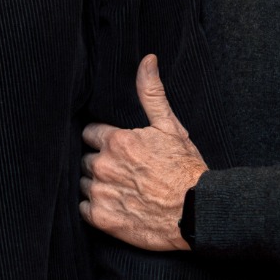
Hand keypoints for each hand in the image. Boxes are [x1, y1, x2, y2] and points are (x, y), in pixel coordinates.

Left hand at [81, 56, 206, 252]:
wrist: (196, 213)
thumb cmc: (185, 169)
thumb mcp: (170, 127)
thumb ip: (151, 93)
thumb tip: (147, 61)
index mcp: (117, 141)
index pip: (89, 134)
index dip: (101, 139)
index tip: (115, 148)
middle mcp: (104, 165)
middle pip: (85, 159)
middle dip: (99, 162)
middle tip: (121, 170)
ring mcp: (101, 193)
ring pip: (83, 183)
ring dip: (96, 184)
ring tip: (119, 189)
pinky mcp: (102, 219)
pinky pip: (83, 209)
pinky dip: (94, 208)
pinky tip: (114, 205)